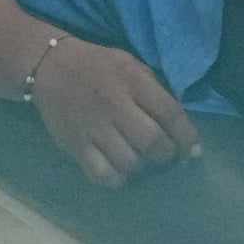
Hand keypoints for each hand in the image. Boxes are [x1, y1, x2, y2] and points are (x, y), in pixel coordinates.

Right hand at [29, 38, 201, 188]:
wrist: (50, 66)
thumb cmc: (98, 66)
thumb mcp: (131, 65)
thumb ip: (154, 90)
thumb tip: (179, 122)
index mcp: (133, 81)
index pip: (170, 113)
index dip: (187, 137)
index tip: (193, 152)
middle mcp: (114, 105)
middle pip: (152, 142)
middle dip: (167, 156)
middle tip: (167, 157)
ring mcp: (93, 127)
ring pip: (129, 162)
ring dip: (143, 168)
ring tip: (143, 162)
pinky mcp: (75, 145)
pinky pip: (102, 175)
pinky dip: (117, 179)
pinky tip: (121, 171)